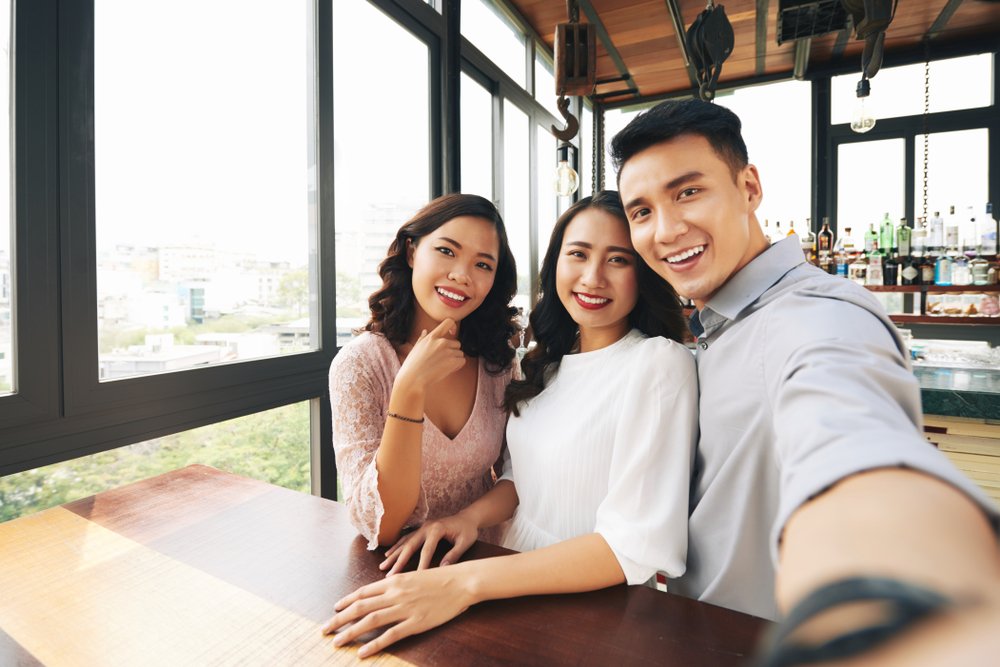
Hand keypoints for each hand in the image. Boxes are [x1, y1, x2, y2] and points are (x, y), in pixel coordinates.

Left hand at [321, 566, 475, 657]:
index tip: (334, 609)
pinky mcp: (416, 622)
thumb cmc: (441, 578)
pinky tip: (362, 652)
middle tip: (324, 629)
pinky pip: (390, 635)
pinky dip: (374, 644)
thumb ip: (397, 585)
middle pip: (360, 607)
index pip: (363, 592)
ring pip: (370, 621)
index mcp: (394, 581)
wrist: (462, 581)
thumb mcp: (414, 576)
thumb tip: (382, 592)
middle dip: (339, 619)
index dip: (346, 601)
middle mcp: (395, 594)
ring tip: (336, 642)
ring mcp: (405, 608)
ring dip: (350, 632)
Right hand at [379, 512, 478, 574]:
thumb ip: (454, 554)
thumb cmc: (468, 531)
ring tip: (383, 566)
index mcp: (437, 529)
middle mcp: (426, 527)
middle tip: (389, 575)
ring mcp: (422, 527)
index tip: (413, 579)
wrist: (468, 517)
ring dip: (393, 554)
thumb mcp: (465, 542)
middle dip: (399, 561)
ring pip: (405, 542)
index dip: (420, 565)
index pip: (426, 550)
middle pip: (410, 546)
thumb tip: (442, 569)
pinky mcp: (421, 529)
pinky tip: (388, 554)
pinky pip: (406, 538)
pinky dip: (396, 546)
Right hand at [396, 318, 463, 392]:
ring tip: (443, 366)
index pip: (448, 322)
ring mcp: (448, 351)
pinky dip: (458, 366)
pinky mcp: (453, 361)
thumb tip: (425, 331)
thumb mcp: (415, 348)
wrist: (412, 380)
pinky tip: (447, 370)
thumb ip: (422, 339)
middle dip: (453, 351)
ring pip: (460, 353)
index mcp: (432, 337)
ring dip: (455, 360)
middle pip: (457, 343)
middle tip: (443, 360)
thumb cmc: (411, 366)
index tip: (452, 333)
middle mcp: (441, 342)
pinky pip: (462, 361)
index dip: (453, 327)